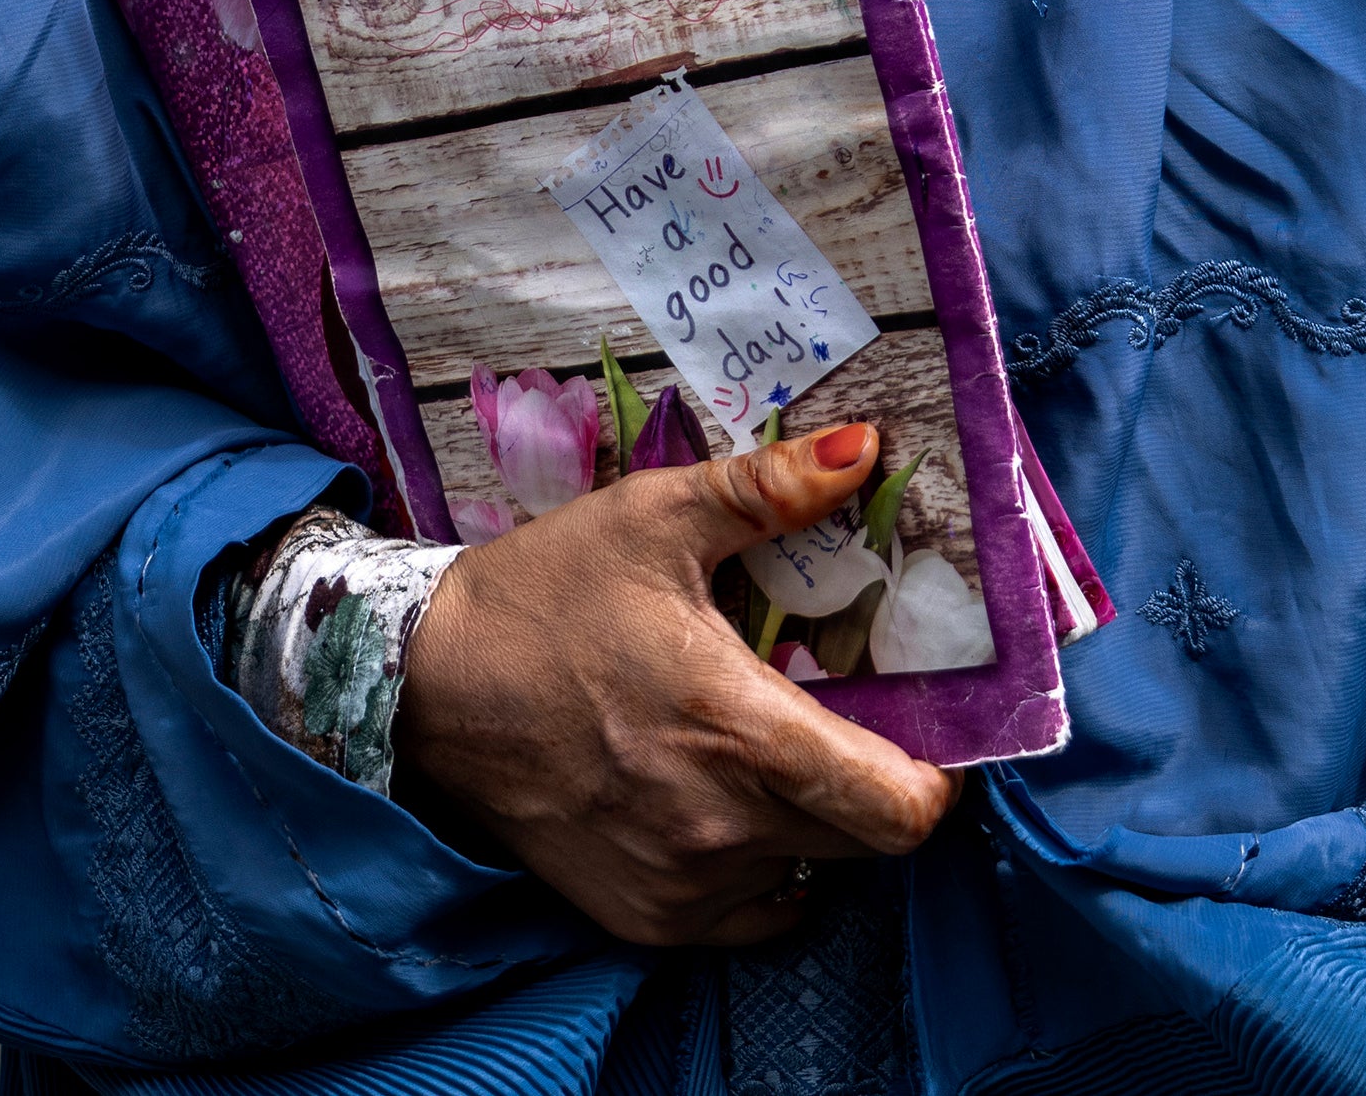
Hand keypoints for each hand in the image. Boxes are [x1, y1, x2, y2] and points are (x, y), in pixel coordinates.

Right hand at [395, 421, 957, 944]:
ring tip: (769, 754)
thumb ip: (772, 488)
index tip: (926, 735)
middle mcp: (719, 825)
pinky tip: (728, 807)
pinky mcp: (643, 917)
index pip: (899, 810)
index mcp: (739, 730)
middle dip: (878, 784)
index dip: (937, 780)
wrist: (428, 685)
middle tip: (849, 724)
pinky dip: (760, 868)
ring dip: (813, 822)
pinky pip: (749, 912)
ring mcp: (680, 884)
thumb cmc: (548, 593)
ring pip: (809, 871)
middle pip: (867, 842)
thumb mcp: (657, 518)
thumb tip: (867, 448)